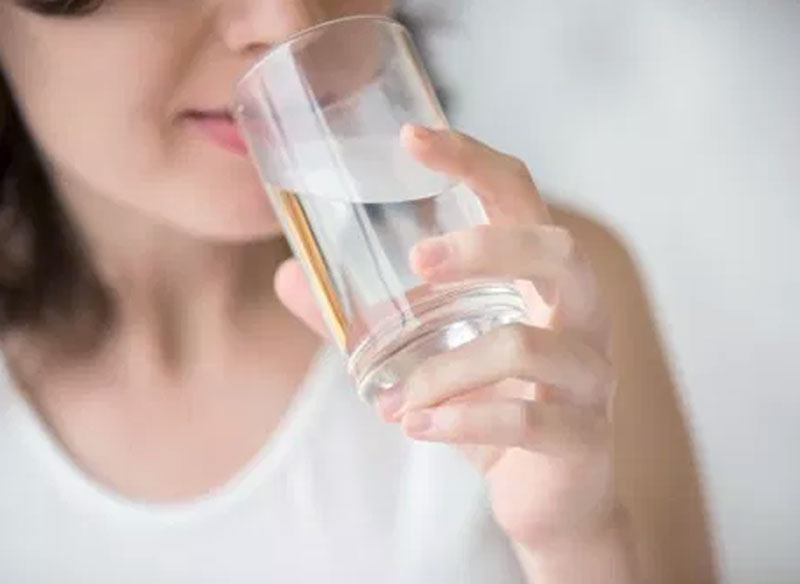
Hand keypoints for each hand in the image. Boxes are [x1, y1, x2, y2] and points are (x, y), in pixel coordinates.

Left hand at [276, 125, 618, 552]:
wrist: (546, 498)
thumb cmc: (490, 406)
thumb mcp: (428, 354)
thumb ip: (363, 319)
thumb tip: (289, 276)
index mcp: (541, 280)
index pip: (519, 196)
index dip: (472, 158)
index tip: (411, 137)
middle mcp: (579, 315)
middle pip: (556, 250)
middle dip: (484, 247)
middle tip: (416, 263)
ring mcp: (590, 376)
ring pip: (525, 346)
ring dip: (444, 371)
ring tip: (392, 400)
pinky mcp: (584, 436)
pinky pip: (525, 420)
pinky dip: (460, 421)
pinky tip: (416, 427)